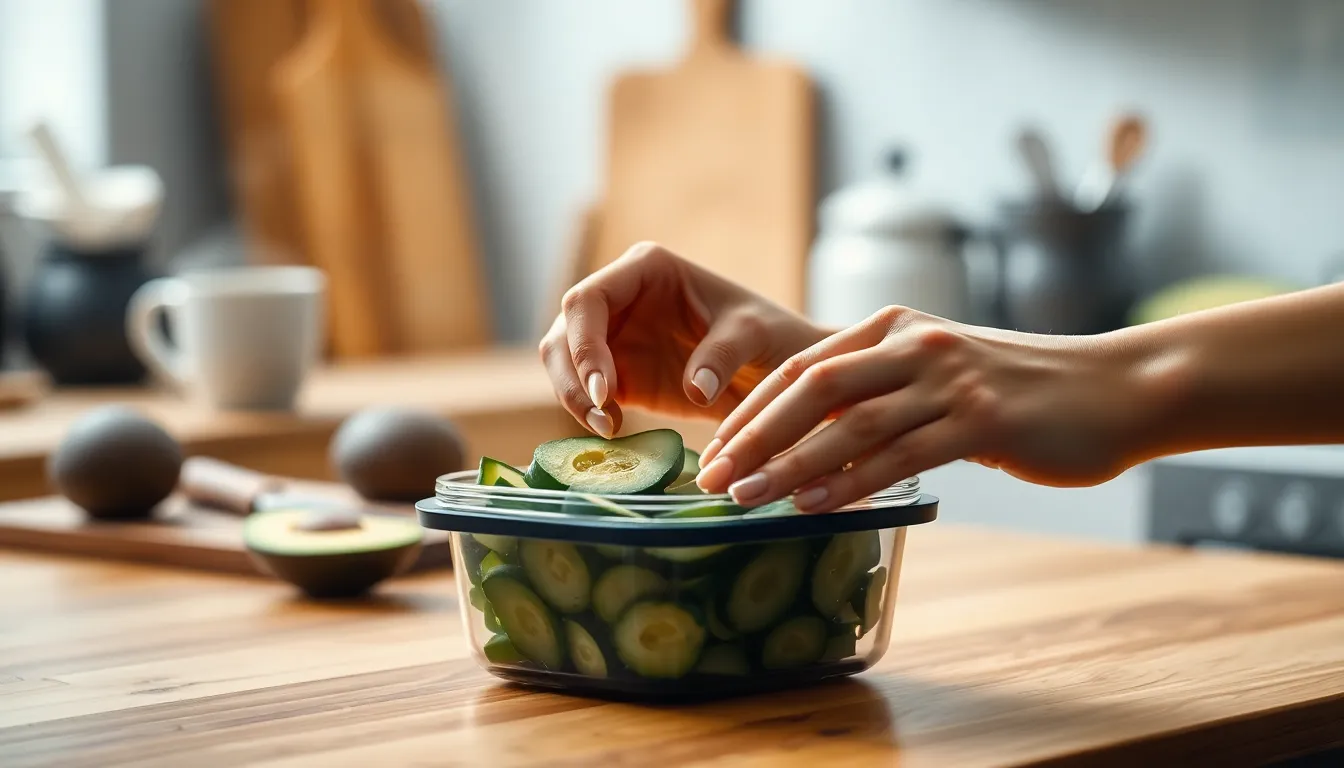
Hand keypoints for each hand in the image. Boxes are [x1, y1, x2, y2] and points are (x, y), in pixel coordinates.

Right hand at [539, 242, 830, 436]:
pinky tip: (615, 432)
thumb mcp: (754, 334)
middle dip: (572, 377)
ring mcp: (614, 337)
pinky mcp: (619, 375)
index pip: (589, 299)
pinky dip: (589, 414)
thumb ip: (723, 354)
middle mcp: (620, 298)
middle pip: (564, 333)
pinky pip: (584, 393)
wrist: (776, 371)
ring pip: (564, 364)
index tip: (607, 390)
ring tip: (609, 429)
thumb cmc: (769, 334)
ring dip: (574, 398)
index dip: (585, 343)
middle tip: (602, 419)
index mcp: (645, 269)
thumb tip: (696, 390)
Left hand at [694, 306, 1167, 512]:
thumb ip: (881, 393)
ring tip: (747, 498)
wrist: (1114, 389)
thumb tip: (814, 439)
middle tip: (712, 478)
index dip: (751, 409)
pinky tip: (814, 505)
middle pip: (811, 388)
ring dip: (790, 464)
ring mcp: (947, 379)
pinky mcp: (981, 419)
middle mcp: (912, 344)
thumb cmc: (1019, 391)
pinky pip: (901, 455)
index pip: (800, 366)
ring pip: (849, 423)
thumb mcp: (939, 374)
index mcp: (892, 327)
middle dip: (753, 436)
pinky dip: (852, 482)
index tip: (715, 449)